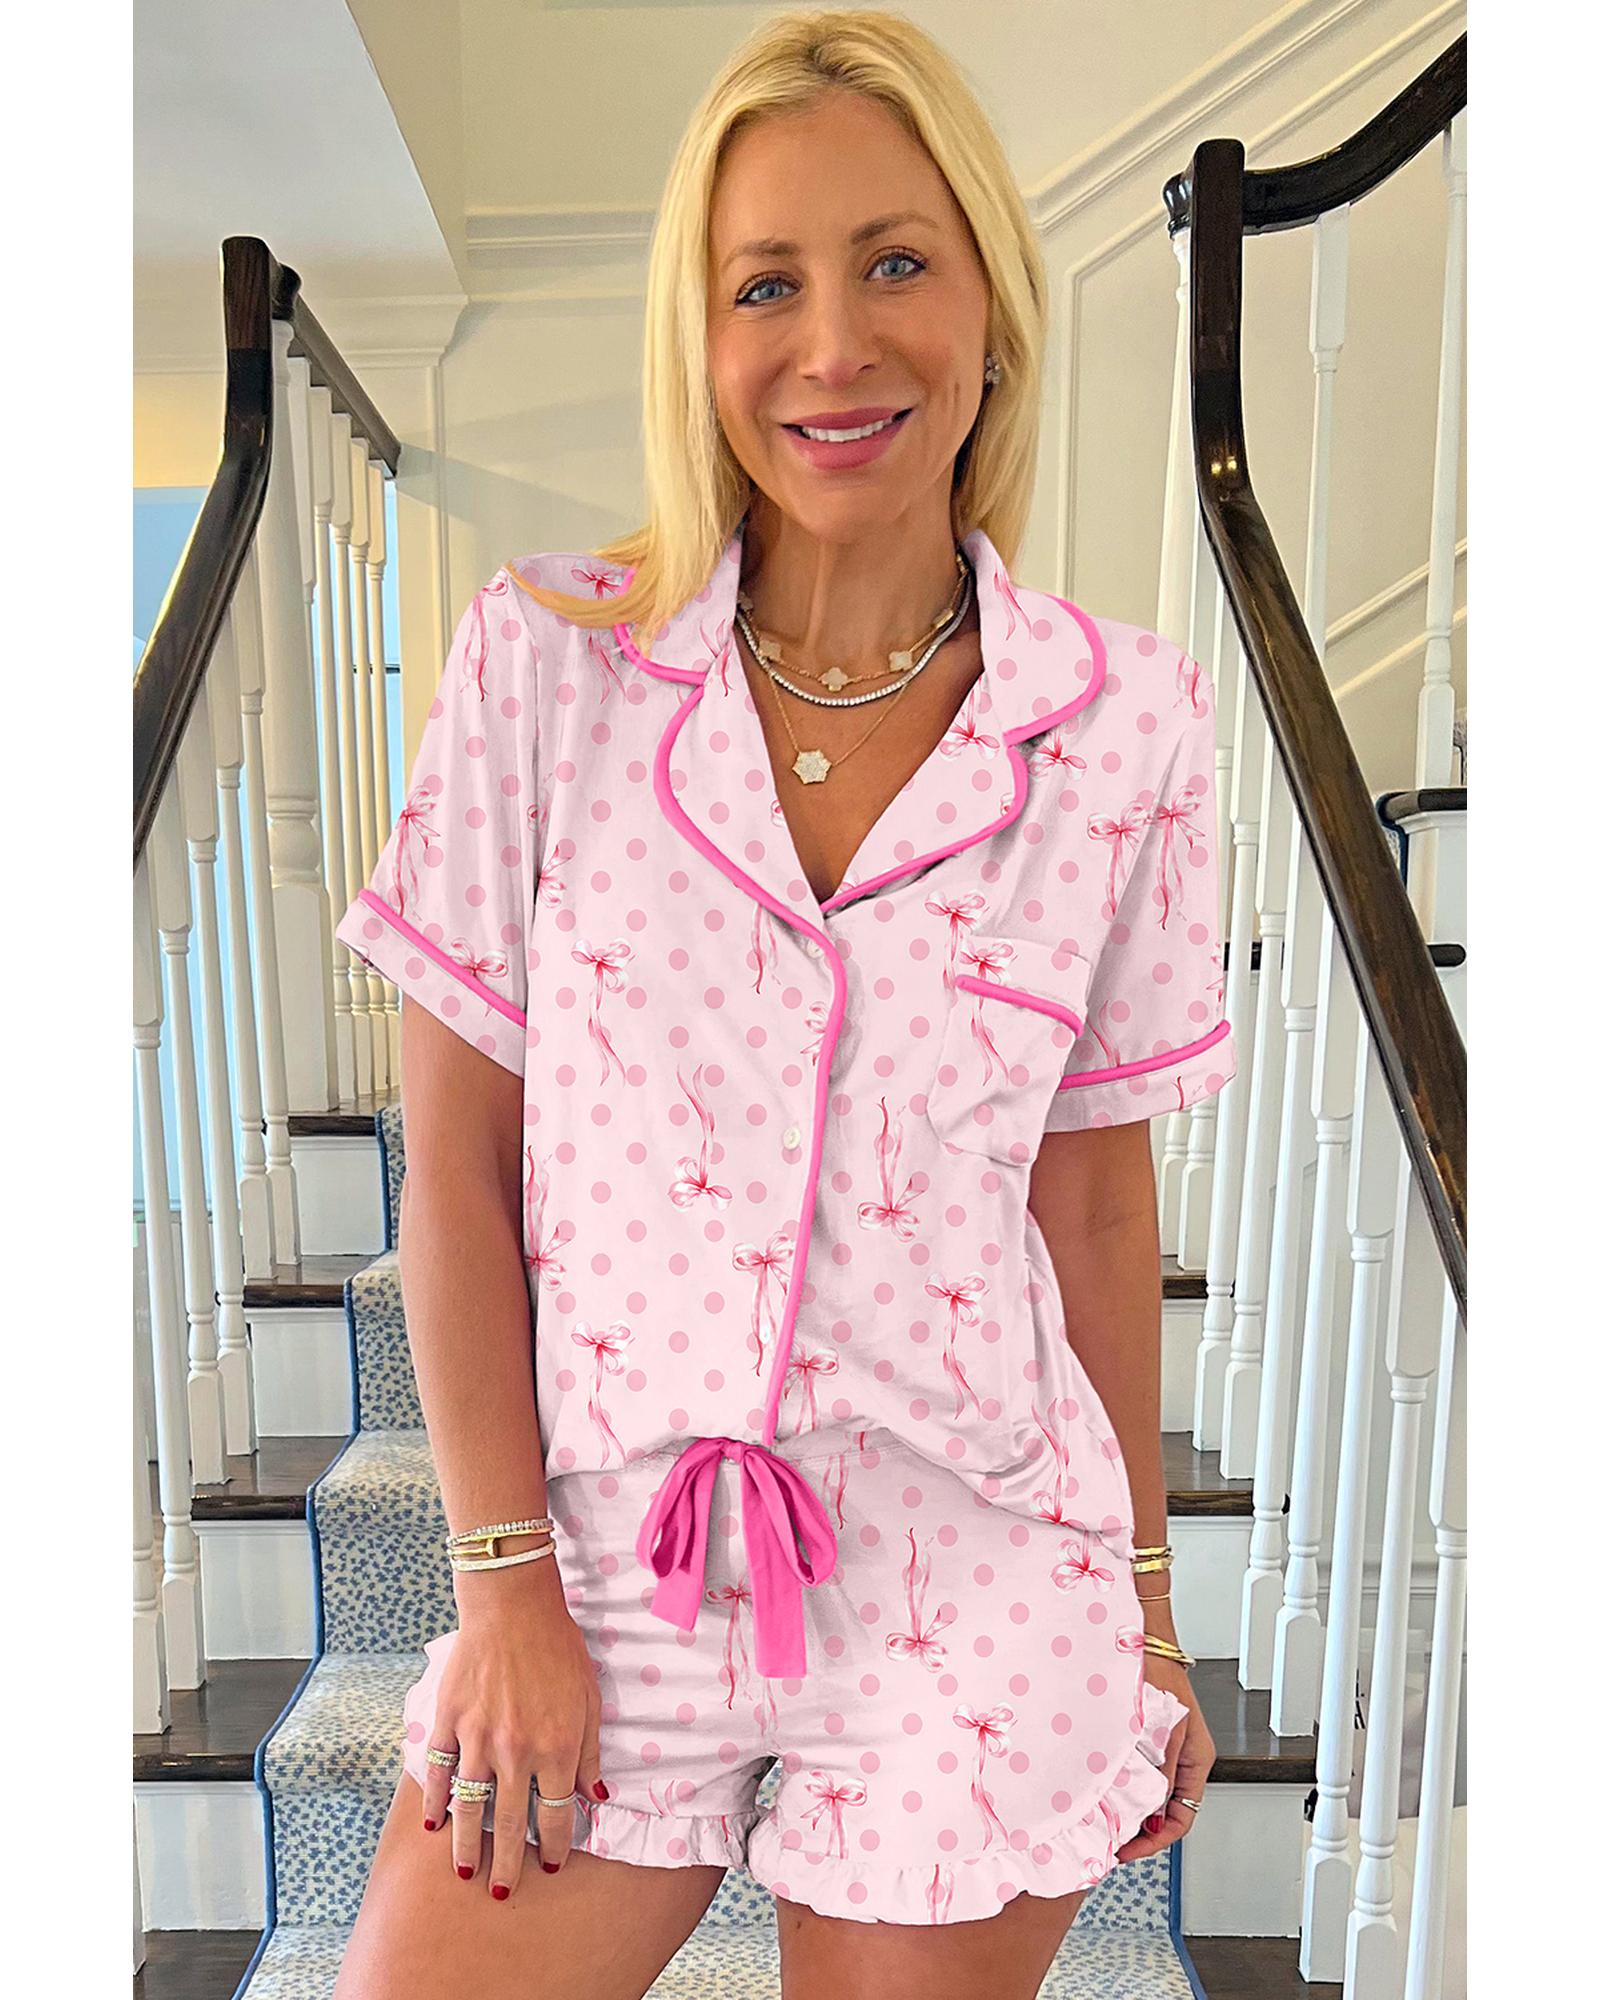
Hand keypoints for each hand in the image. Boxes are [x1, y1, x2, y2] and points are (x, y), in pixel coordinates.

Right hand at [421, 1562, 607, 1901]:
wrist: (513, 1608)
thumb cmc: (558, 1649)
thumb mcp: (589, 1699)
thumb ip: (589, 1752)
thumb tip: (594, 1797)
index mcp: (556, 1749)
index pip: (557, 1816)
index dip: (556, 1846)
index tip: (552, 1865)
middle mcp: (516, 1754)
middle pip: (510, 1825)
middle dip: (508, 1864)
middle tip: (502, 1892)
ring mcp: (477, 1741)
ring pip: (471, 1808)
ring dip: (467, 1845)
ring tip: (466, 1872)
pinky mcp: (449, 1723)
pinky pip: (437, 1773)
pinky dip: (433, 1801)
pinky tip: (433, 1823)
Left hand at [1112, 1653, 1214, 1863]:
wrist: (1142, 1640)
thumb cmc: (1157, 1672)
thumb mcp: (1164, 1728)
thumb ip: (1163, 1771)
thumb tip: (1154, 1813)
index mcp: (1198, 1759)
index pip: (1183, 1819)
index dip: (1156, 1841)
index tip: (1129, 1851)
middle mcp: (1185, 1759)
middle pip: (1167, 1813)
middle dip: (1142, 1832)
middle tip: (1112, 1843)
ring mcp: (1167, 1751)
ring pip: (1152, 1796)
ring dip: (1132, 1812)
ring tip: (1105, 1823)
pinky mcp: (1148, 1741)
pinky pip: (1140, 1776)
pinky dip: (1124, 1790)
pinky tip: (1104, 1793)